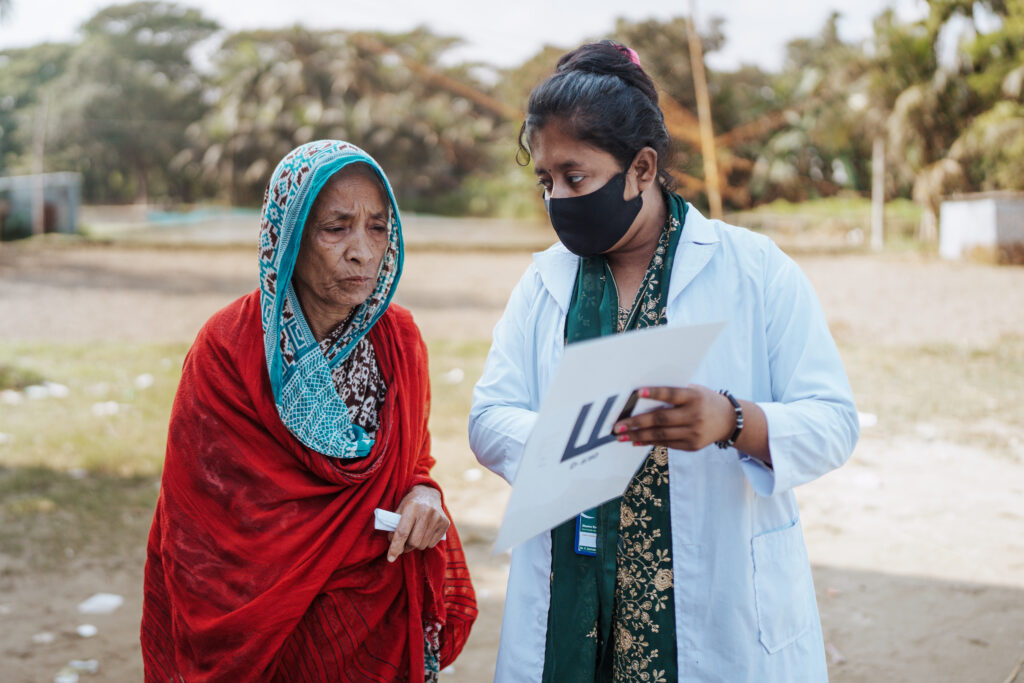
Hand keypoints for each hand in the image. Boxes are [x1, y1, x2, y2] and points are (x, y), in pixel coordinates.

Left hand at [386, 485, 448, 562]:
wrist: (428, 493)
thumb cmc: (410, 504)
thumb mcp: (400, 509)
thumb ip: (395, 526)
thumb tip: (392, 544)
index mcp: (412, 507)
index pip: (402, 532)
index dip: (395, 547)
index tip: (390, 558)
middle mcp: (427, 512)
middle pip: (414, 542)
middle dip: (406, 546)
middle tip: (403, 543)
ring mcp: (437, 518)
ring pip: (423, 545)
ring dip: (416, 545)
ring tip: (414, 535)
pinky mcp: (445, 523)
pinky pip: (432, 544)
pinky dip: (425, 543)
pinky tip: (424, 533)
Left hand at [612, 385, 734, 451]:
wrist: (728, 420)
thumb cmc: (703, 400)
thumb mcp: (694, 391)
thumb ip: (673, 394)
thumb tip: (641, 398)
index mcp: (694, 396)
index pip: (671, 394)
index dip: (654, 393)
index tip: (636, 393)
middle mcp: (694, 415)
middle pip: (661, 419)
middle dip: (636, 422)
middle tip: (617, 426)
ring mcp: (694, 432)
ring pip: (661, 434)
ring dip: (638, 435)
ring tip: (621, 436)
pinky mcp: (692, 445)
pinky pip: (666, 444)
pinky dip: (649, 442)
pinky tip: (635, 440)